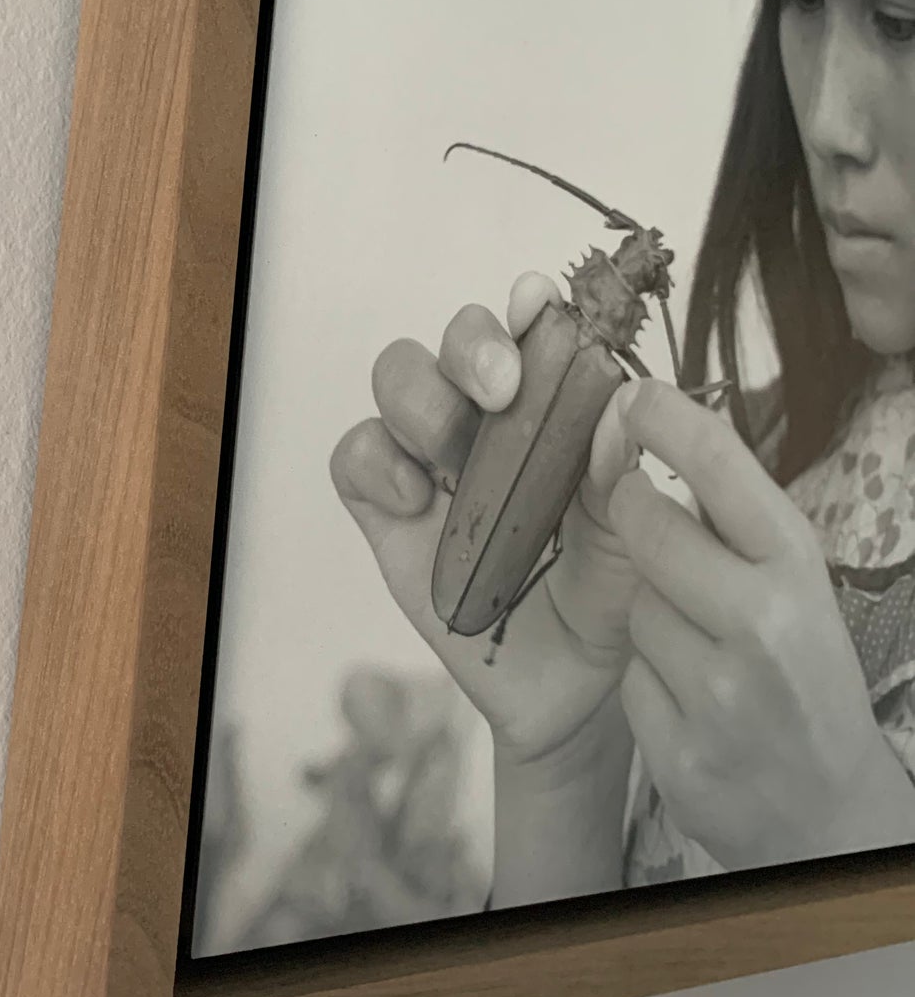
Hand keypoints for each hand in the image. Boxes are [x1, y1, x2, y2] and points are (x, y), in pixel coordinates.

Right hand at [330, 272, 643, 767]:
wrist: (575, 692)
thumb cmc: (615, 595)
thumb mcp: (638, 536)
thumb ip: (623, 473)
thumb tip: (617, 405)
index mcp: (558, 406)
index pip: (535, 330)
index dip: (528, 306)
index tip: (539, 304)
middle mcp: (491, 420)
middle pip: (456, 339)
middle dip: (472, 345)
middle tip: (502, 387)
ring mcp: (435, 463)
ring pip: (399, 380)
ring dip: (423, 399)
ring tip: (455, 454)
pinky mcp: (389, 514)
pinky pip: (357, 455)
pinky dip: (378, 462)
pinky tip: (418, 503)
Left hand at [607, 380, 914, 868]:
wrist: (830, 815)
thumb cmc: (802, 675)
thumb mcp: (792, 586)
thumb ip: (732, 520)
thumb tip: (648, 421)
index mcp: (797, 570)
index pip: (720, 467)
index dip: (665, 419)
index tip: (629, 394)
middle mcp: (762, 626)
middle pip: (645, 526)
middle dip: (630, 512)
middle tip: (636, 509)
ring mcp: (717, 695)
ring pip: (631, 606)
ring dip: (647, 614)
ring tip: (697, 645)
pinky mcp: (677, 753)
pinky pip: (627, 679)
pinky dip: (645, 682)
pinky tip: (687, 702)